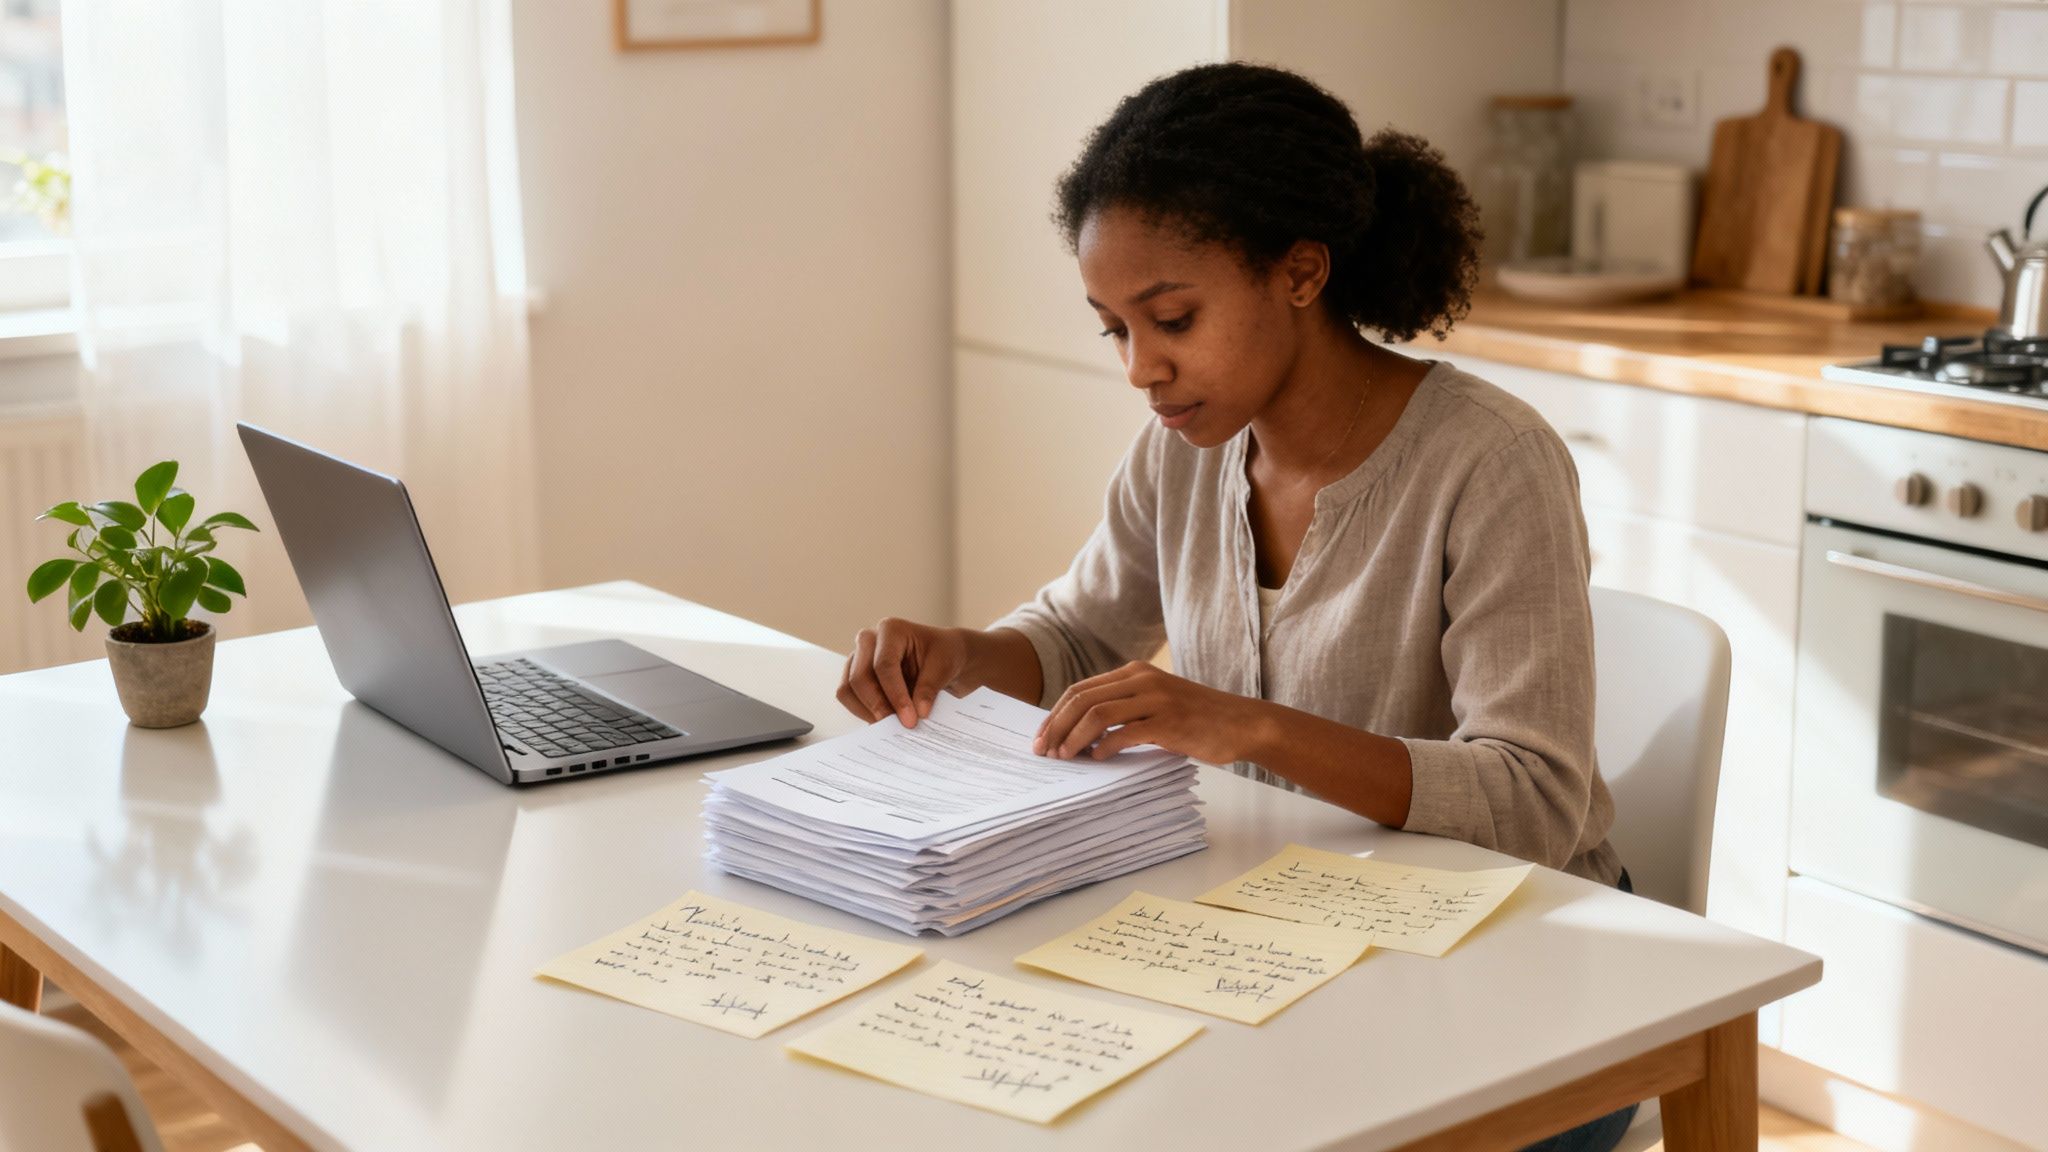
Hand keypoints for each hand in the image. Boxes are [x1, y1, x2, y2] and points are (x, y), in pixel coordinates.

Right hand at [837, 617, 969, 726]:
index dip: (896, 695)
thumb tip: (918, 712)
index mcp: (891, 630)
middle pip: (859, 677)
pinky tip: (885, 722)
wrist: (943, 657)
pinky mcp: (855, 676)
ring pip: (848, 689)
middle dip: (878, 706)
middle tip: (899, 726)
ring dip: (868, 712)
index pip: (884, 665)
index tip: (910, 719)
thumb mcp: (944, 666)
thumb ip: (929, 688)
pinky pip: (849, 698)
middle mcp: (869, 640)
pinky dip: (864, 713)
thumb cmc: (944, 654)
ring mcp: (858, 658)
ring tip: (893, 726)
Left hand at [1033, 661, 1258, 764]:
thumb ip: (1123, 711)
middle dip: (1055, 726)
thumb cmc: (1198, 719)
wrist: (1243, 723)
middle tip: (1044, 751)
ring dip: (1073, 737)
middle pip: (1081, 699)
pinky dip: (1104, 746)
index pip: (1080, 689)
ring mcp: (1156, 698)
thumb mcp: (1156, 705)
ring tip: (1065, 757)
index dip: (1055, 714)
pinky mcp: (1168, 721)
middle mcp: (1142, 679)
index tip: (1042, 737)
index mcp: (1135, 672)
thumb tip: (1080, 735)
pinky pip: (1124, 732)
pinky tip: (1097, 759)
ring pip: (1097, 713)